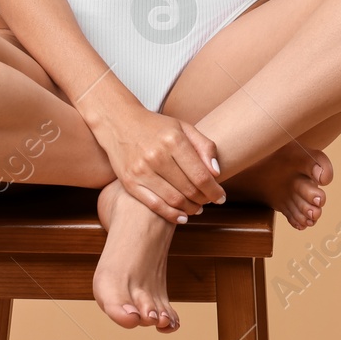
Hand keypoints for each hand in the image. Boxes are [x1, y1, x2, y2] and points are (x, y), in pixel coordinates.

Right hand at [93, 105, 226, 221]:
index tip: (221, 197)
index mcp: (173, 140)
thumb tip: (216, 173)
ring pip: (174, 200)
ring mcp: (141, 170)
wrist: (119, 122)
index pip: (201, 175)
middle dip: (204, 200)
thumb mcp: (183, 127)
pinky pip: (154, 205)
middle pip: (189, 189)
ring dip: (191, 209)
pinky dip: (171, 215)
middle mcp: (157, 156)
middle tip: (210, 201)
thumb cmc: (156, 126)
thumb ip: (204, 147)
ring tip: (198, 208)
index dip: (214, 190)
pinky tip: (183, 216)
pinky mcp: (129, 182)